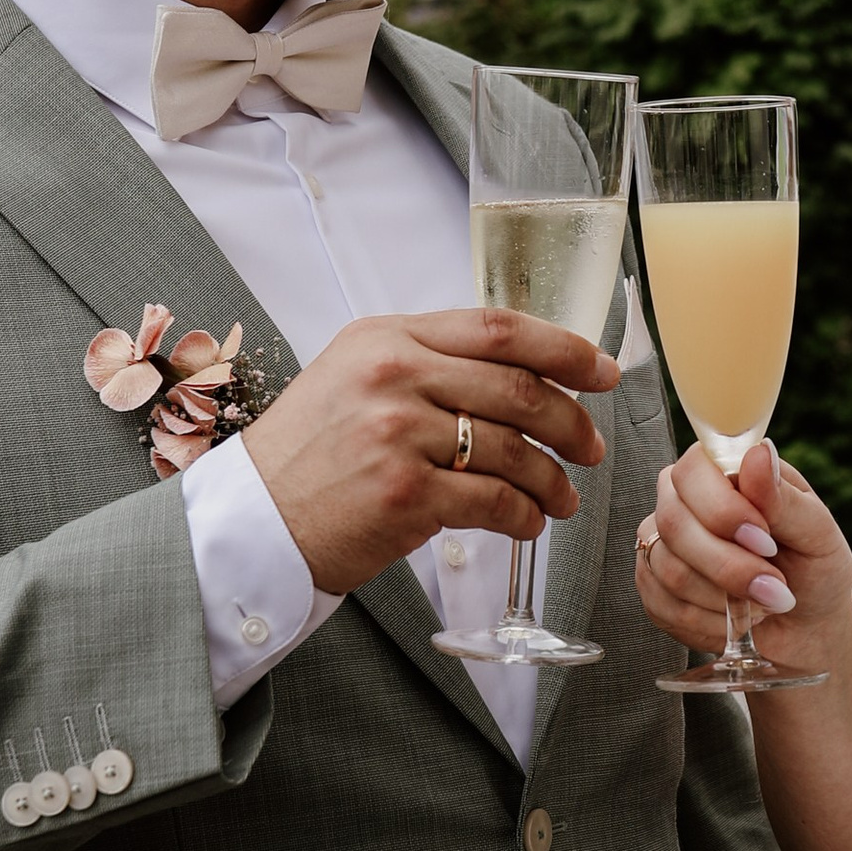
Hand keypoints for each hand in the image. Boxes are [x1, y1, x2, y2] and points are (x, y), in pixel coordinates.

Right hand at [243, 309, 616, 598]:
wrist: (252, 522)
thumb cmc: (307, 457)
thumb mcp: (353, 379)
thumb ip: (424, 364)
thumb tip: (516, 374)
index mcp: (385, 339)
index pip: (496, 328)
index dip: (562, 348)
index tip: (599, 370)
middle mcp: (392, 377)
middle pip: (517, 387)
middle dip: (570, 421)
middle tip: (590, 447)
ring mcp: (398, 434)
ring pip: (513, 450)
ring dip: (551, 479)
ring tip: (561, 498)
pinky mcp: (406, 494)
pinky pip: (494, 501)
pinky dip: (524, 516)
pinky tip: (528, 523)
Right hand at [636, 441, 851, 679]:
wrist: (805, 625)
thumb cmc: (814, 570)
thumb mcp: (817, 533)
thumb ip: (784, 498)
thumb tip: (758, 454)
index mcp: (723, 472)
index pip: (693, 471)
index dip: (723, 510)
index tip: (766, 542)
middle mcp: (683, 500)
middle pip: (674, 523)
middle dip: (728, 566)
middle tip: (775, 587)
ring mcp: (662, 543)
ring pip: (669, 569)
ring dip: (725, 598)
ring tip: (765, 603)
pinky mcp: (653, 586)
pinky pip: (664, 605)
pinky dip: (710, 622)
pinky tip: (738, 619)